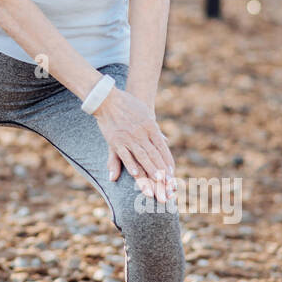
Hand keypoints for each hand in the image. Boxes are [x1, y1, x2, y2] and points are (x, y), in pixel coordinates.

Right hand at [92, 87, 176, 202]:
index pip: (162, 147)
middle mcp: (142, 133)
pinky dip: (131, 164)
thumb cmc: (129, 106)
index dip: (167, 161)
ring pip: (142, 156)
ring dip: (151, 169)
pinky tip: (136, 173)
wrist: (108, 98)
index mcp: (150, 127)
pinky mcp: (116, 140)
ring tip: (158, 181)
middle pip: (154, 155)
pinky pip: (125, 155)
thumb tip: (165, 139)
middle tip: (169, 183)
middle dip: (162, 170)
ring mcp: (129, 137)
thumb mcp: (145, 114)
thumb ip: (154, 130)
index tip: (172, 174)